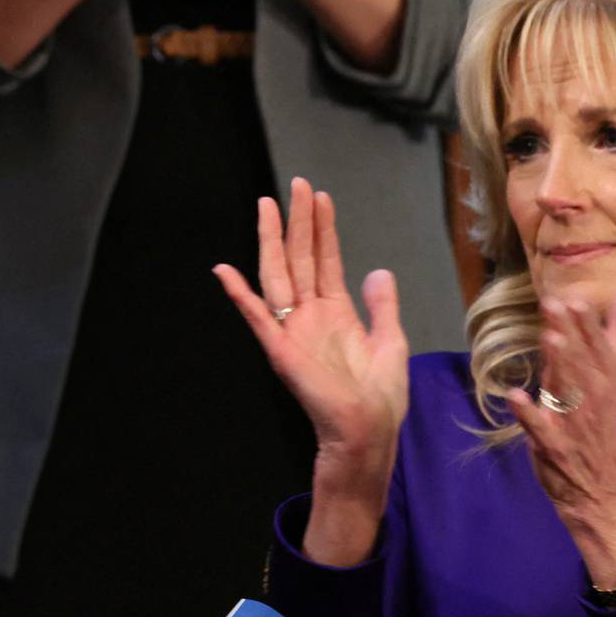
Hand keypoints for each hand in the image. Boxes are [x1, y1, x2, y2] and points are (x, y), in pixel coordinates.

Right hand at [214, 178, 407, 507]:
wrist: (367, 431)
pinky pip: (256, 317)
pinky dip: (239, 295)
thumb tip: (378, 272)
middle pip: (300, 258)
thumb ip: (381, 306)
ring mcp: (293, 330)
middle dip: (298, 221)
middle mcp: (311, 315)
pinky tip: (224, 270)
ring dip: (272, 241)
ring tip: (268, 206)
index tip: (320, 197)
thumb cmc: (379, 397)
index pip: (325, 260)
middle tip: (297, 185)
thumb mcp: (390, 342)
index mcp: (336, 313)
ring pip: (278, 275)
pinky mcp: (280, 350)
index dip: (322, 228)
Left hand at [503, 272, 615, 587]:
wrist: (603, 487)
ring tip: (548, 338)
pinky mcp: (555, 446)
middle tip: (555, 305)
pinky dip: (529, 415)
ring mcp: (575, 423)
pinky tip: (515, 397)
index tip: (574, 297)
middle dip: (571, 335)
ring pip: (566, 390)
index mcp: (610, 375)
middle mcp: (595, 396)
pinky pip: (541, 429)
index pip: (600, 344)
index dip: (586, 322)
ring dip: (557, 365)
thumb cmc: (603, 417)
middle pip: (582, 362)